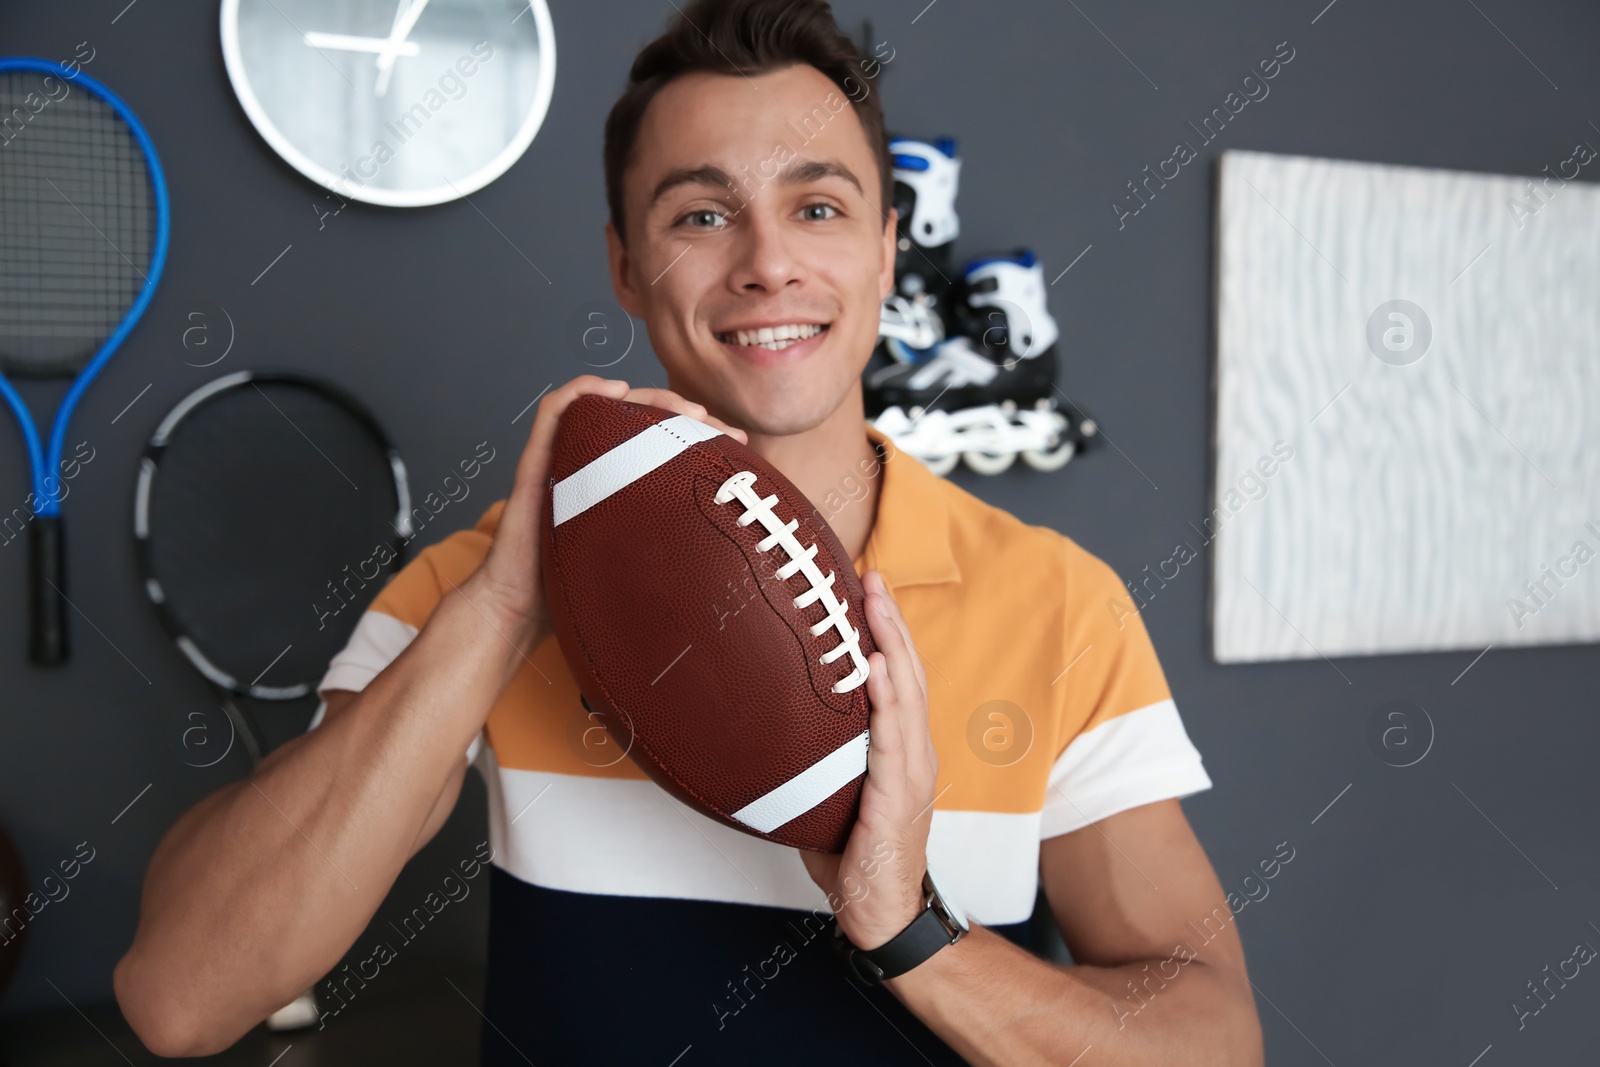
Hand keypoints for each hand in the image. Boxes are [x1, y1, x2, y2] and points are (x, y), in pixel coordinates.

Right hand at [464, 375, 747, 646]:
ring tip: (682, 408)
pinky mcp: (536, 461)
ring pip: (606, 405)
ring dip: (645, 397)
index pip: (666, 443)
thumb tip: (734, 563)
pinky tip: (613, 390)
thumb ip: (674, 553)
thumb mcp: (642, 567)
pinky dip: (582, 390)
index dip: (703, 437)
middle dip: (684, 413)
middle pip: (642, 418)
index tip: (738, 447)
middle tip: (718, 427)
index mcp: (621, 486)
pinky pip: (555, 411)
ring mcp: (565, 459)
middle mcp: (594, 465)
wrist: (521, 612)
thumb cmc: (576, 594)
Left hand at [800, 570, 938, 949]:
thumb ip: (813, 756)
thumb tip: (759, 720)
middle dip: (891, 623)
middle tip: (873, 577)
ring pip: (906, 697)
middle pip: (908, 675)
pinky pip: (893, 742)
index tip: (869, 591)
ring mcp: (911, 774)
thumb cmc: (853, 853)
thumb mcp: (831, 793)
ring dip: (892, 646)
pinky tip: (878, 670)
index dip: (888, 634)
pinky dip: (888, 702)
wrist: (879, 912)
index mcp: (901, 749)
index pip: (899, 680)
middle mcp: (913, 753)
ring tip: (876, 605)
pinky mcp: (898, 799)